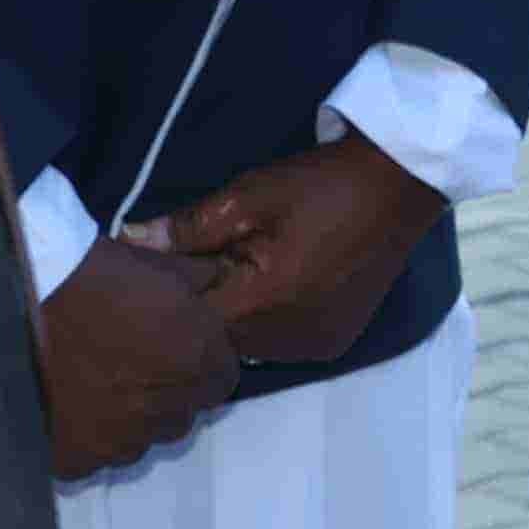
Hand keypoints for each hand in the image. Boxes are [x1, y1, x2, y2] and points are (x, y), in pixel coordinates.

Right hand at [35, 235, 238, 479]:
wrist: (22, 300)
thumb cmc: (96, 277)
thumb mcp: (162, 266)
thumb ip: (199, 285)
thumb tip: (216, 283)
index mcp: (197, 365)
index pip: (220, 383)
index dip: (199, 367)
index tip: (175, 352)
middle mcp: (165, 412)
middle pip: (179, 416)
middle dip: (164, 396)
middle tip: (129, 368)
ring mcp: (118, 441)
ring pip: (136, 443)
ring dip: (125, 422)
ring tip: (92, 389)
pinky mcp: (75, 458)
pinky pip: (91, 459)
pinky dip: (83, 439)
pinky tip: (64, 408)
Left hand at [158, 137, 443, 364]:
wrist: (400, 182)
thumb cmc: (321, 185)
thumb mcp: (249, 196)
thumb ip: (188, 228)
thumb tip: (129, 242)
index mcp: (264, 303)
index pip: (191, 322)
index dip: (177, 298)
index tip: (176, 270)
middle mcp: (290, 338)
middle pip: (221, 338)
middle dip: (211, 306)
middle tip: (217, 262)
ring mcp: (317, 345)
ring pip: (252, 345)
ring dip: (243, 316)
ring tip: (251, 272)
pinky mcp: (337, 342)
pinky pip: (285, 344)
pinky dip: (274, 322)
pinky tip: (282, 286)